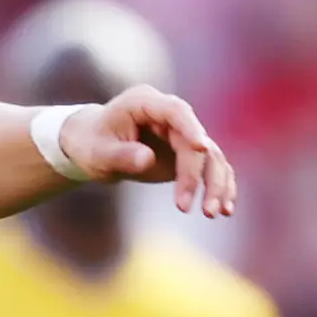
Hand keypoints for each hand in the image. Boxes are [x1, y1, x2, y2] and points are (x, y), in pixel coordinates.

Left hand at [60, 84, 239, 219]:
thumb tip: (147, 159)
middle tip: (189, 208)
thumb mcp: (97, 152)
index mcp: (145, 102)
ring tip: (212, 213)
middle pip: (194, 141)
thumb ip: (121, 155)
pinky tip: (225, 209)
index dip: (190, 128)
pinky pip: (210, 167)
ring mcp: (181, 133)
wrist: (92, 144)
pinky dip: (220, 185)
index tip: (201, 149)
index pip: (175, 111)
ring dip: (215, 184)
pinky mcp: (187, 152)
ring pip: (210, 156)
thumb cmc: (91, 144)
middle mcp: (169, 115)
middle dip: (196, 174)